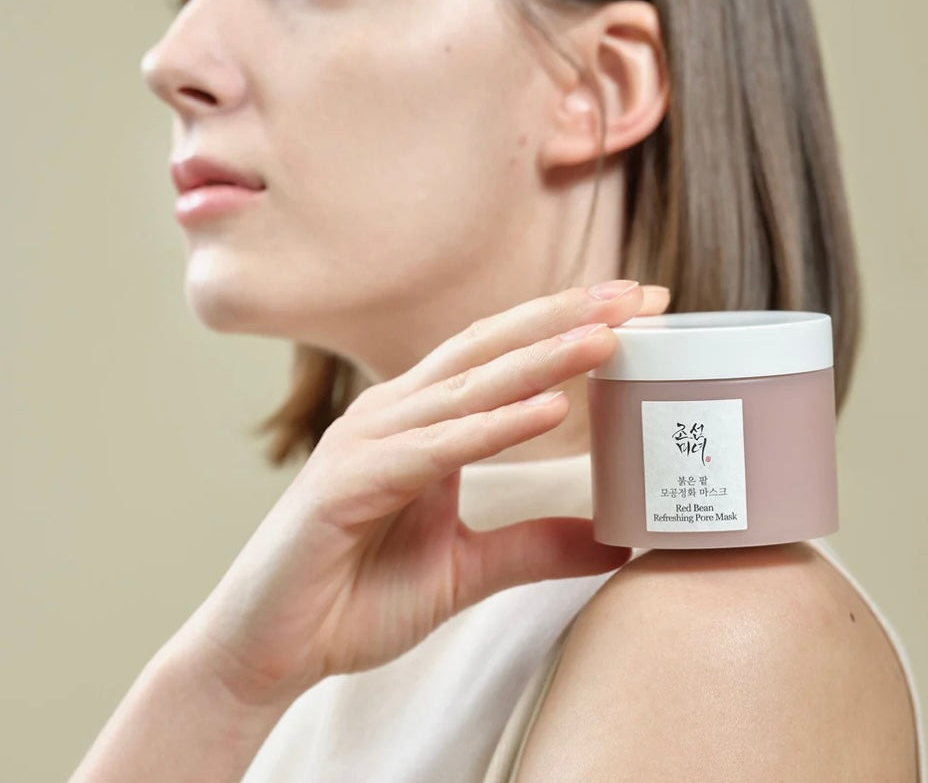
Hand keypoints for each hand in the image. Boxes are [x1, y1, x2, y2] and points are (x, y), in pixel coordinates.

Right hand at [178, 281, 670, 710]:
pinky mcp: (349, 485)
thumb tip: (617, 538)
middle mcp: (395, 413)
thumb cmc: (356, 595)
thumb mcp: (469, 567)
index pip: (503, 356)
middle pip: (491, 348)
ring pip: (468, 388)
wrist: (270, 649)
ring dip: (542, 358)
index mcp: (420, 420)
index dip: (566, 327)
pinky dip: (492, 428)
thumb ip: (536, 543)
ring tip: (607, 338)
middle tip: (638, 296)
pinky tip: (547, 410)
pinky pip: (434, 450)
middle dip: (566, 318)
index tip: (639, 309)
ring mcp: (368, 442)